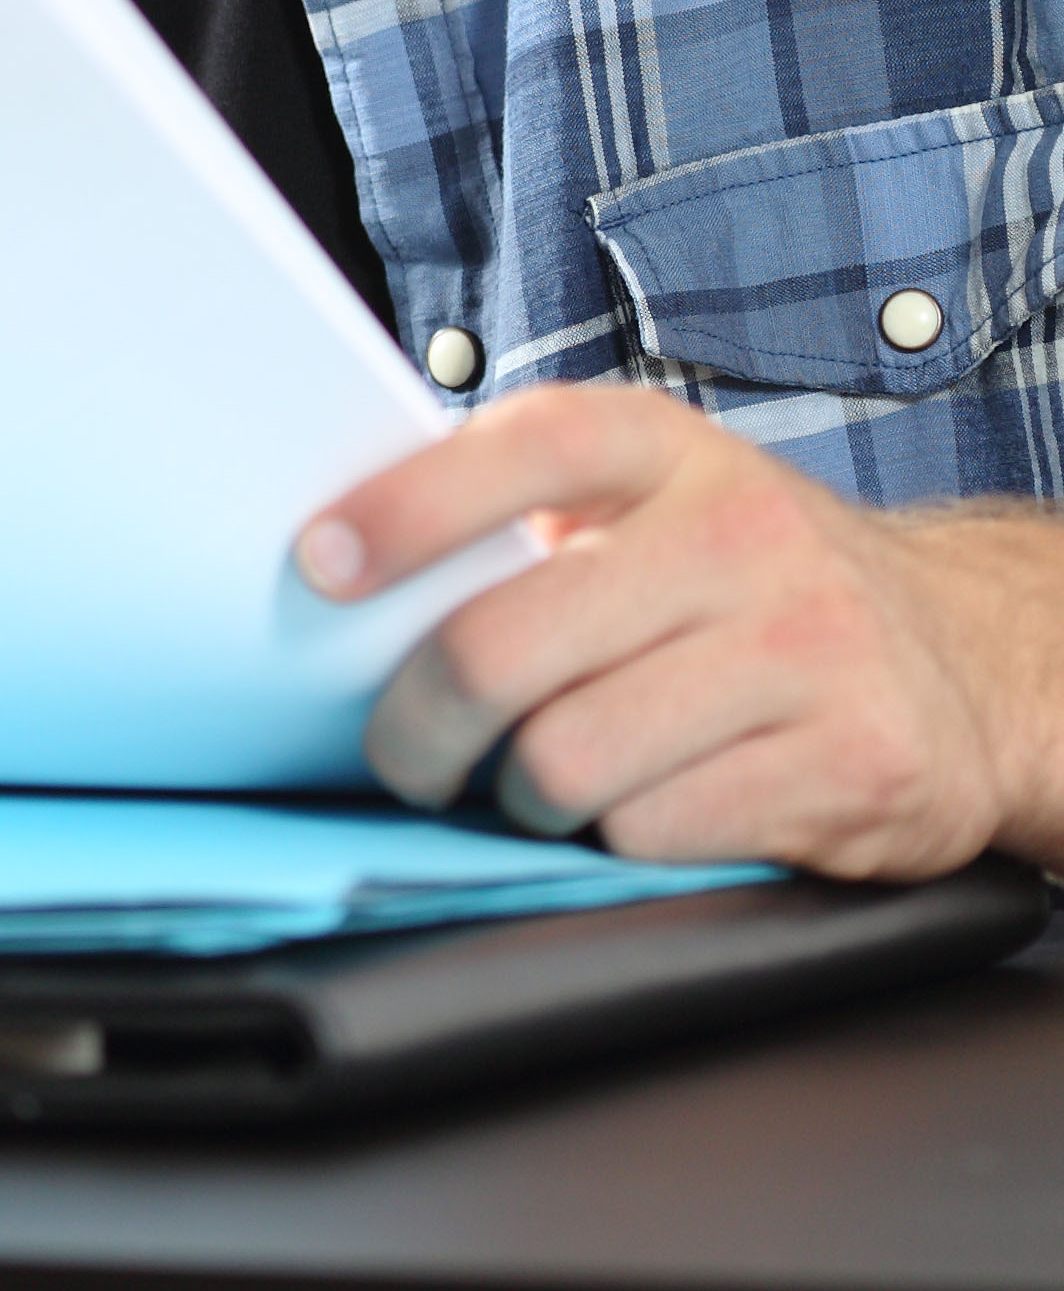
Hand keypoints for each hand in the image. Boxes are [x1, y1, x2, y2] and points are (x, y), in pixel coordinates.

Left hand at [301, 381, 1063, 876]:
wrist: (970, 659)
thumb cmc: (754, 583)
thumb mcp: (656, 504)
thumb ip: (530, 515)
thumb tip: (349, 565)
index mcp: (667, 451)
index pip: (516, 452)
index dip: (402, 512)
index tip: (319, 566)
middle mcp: (741, 536)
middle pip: (502, 649)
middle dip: (417, 725)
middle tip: (404, 752)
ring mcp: (807, 650)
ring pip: (567, 760)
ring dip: (519, 797)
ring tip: (529, 785)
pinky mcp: (854, 763)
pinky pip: (659, 830)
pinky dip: (618, 839)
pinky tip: (638, 810)